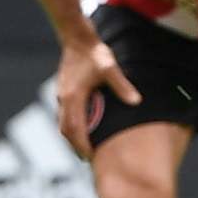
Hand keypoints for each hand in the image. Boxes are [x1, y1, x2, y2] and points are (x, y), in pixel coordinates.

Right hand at [56, 39, 140, 160]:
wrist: (76, 37)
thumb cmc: (93, 53)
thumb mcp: (110, 67)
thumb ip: (122, 86)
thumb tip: (136, 102)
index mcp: (73, 97)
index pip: (73, 129)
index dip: (81, 145)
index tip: (91, 158)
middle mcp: (63, 99)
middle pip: (64, 130)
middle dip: (75, 146)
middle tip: (88, 159)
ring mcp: (62, 95)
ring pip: (63, 123)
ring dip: (73, 137)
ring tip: (87, 148)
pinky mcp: (65, 92)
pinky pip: (65, 115)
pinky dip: (73, 126)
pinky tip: (84, 127)